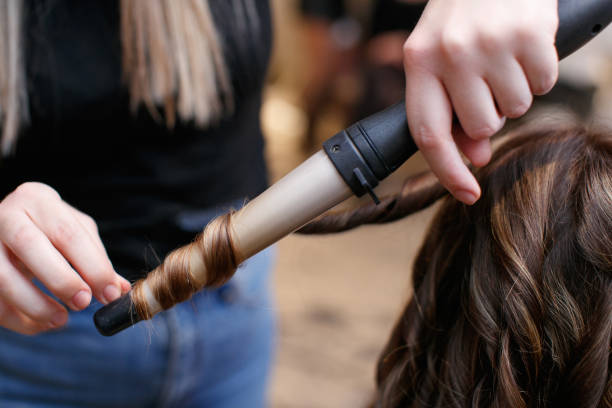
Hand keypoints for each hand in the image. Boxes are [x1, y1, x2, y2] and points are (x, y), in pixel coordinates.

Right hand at [0, 182, 130, 334]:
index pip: (68, 233)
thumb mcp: (76, 234)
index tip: (110, 293)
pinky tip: (40, 324)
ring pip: (3, 276)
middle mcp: (6, 214)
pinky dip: (16, 318)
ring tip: (61, 320)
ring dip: (35, 305)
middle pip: (30, 246)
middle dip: (61, 280)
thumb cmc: (48, 230)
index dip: (93, 266)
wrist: (7, 227)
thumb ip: (96, 260)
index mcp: (38, 200)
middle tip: (83, 303)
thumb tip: (119, 290)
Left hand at [403, 0, 557, 202]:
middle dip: (490, 113)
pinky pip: (545, 83)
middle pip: (481, 125)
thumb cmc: (463, 15)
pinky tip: (523, 46)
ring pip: (516, 107)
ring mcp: (492, 43)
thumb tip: (476, 157)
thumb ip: (450, 107)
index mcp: (419, 60)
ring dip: (515, 90)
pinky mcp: (531, 33)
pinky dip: (539, 71)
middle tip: (487, 78)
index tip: (466, 194)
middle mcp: (452, 53)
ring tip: (503, 55)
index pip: (428, 132)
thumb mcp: (441, 56)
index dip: (447, 170)